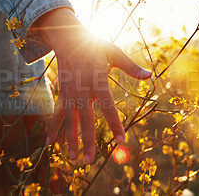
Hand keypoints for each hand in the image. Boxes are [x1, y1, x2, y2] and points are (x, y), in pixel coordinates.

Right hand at [33, 8, 151, 163]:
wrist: (67, 38)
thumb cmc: (94, 45)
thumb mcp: (113, 52)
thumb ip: (130, 66)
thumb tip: (150, 76)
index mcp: (97, 80)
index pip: (107, 106)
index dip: (114, 123)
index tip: (120, 141)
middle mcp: (81, 89)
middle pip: (85, 118)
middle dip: (88, 140)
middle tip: (91, 160)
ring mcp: (69, 93)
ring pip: (69, 120)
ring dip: (70, 140)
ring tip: (73, 158)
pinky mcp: (62, 95)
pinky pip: (57, 114)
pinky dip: (52, 129)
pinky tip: (49, 145)